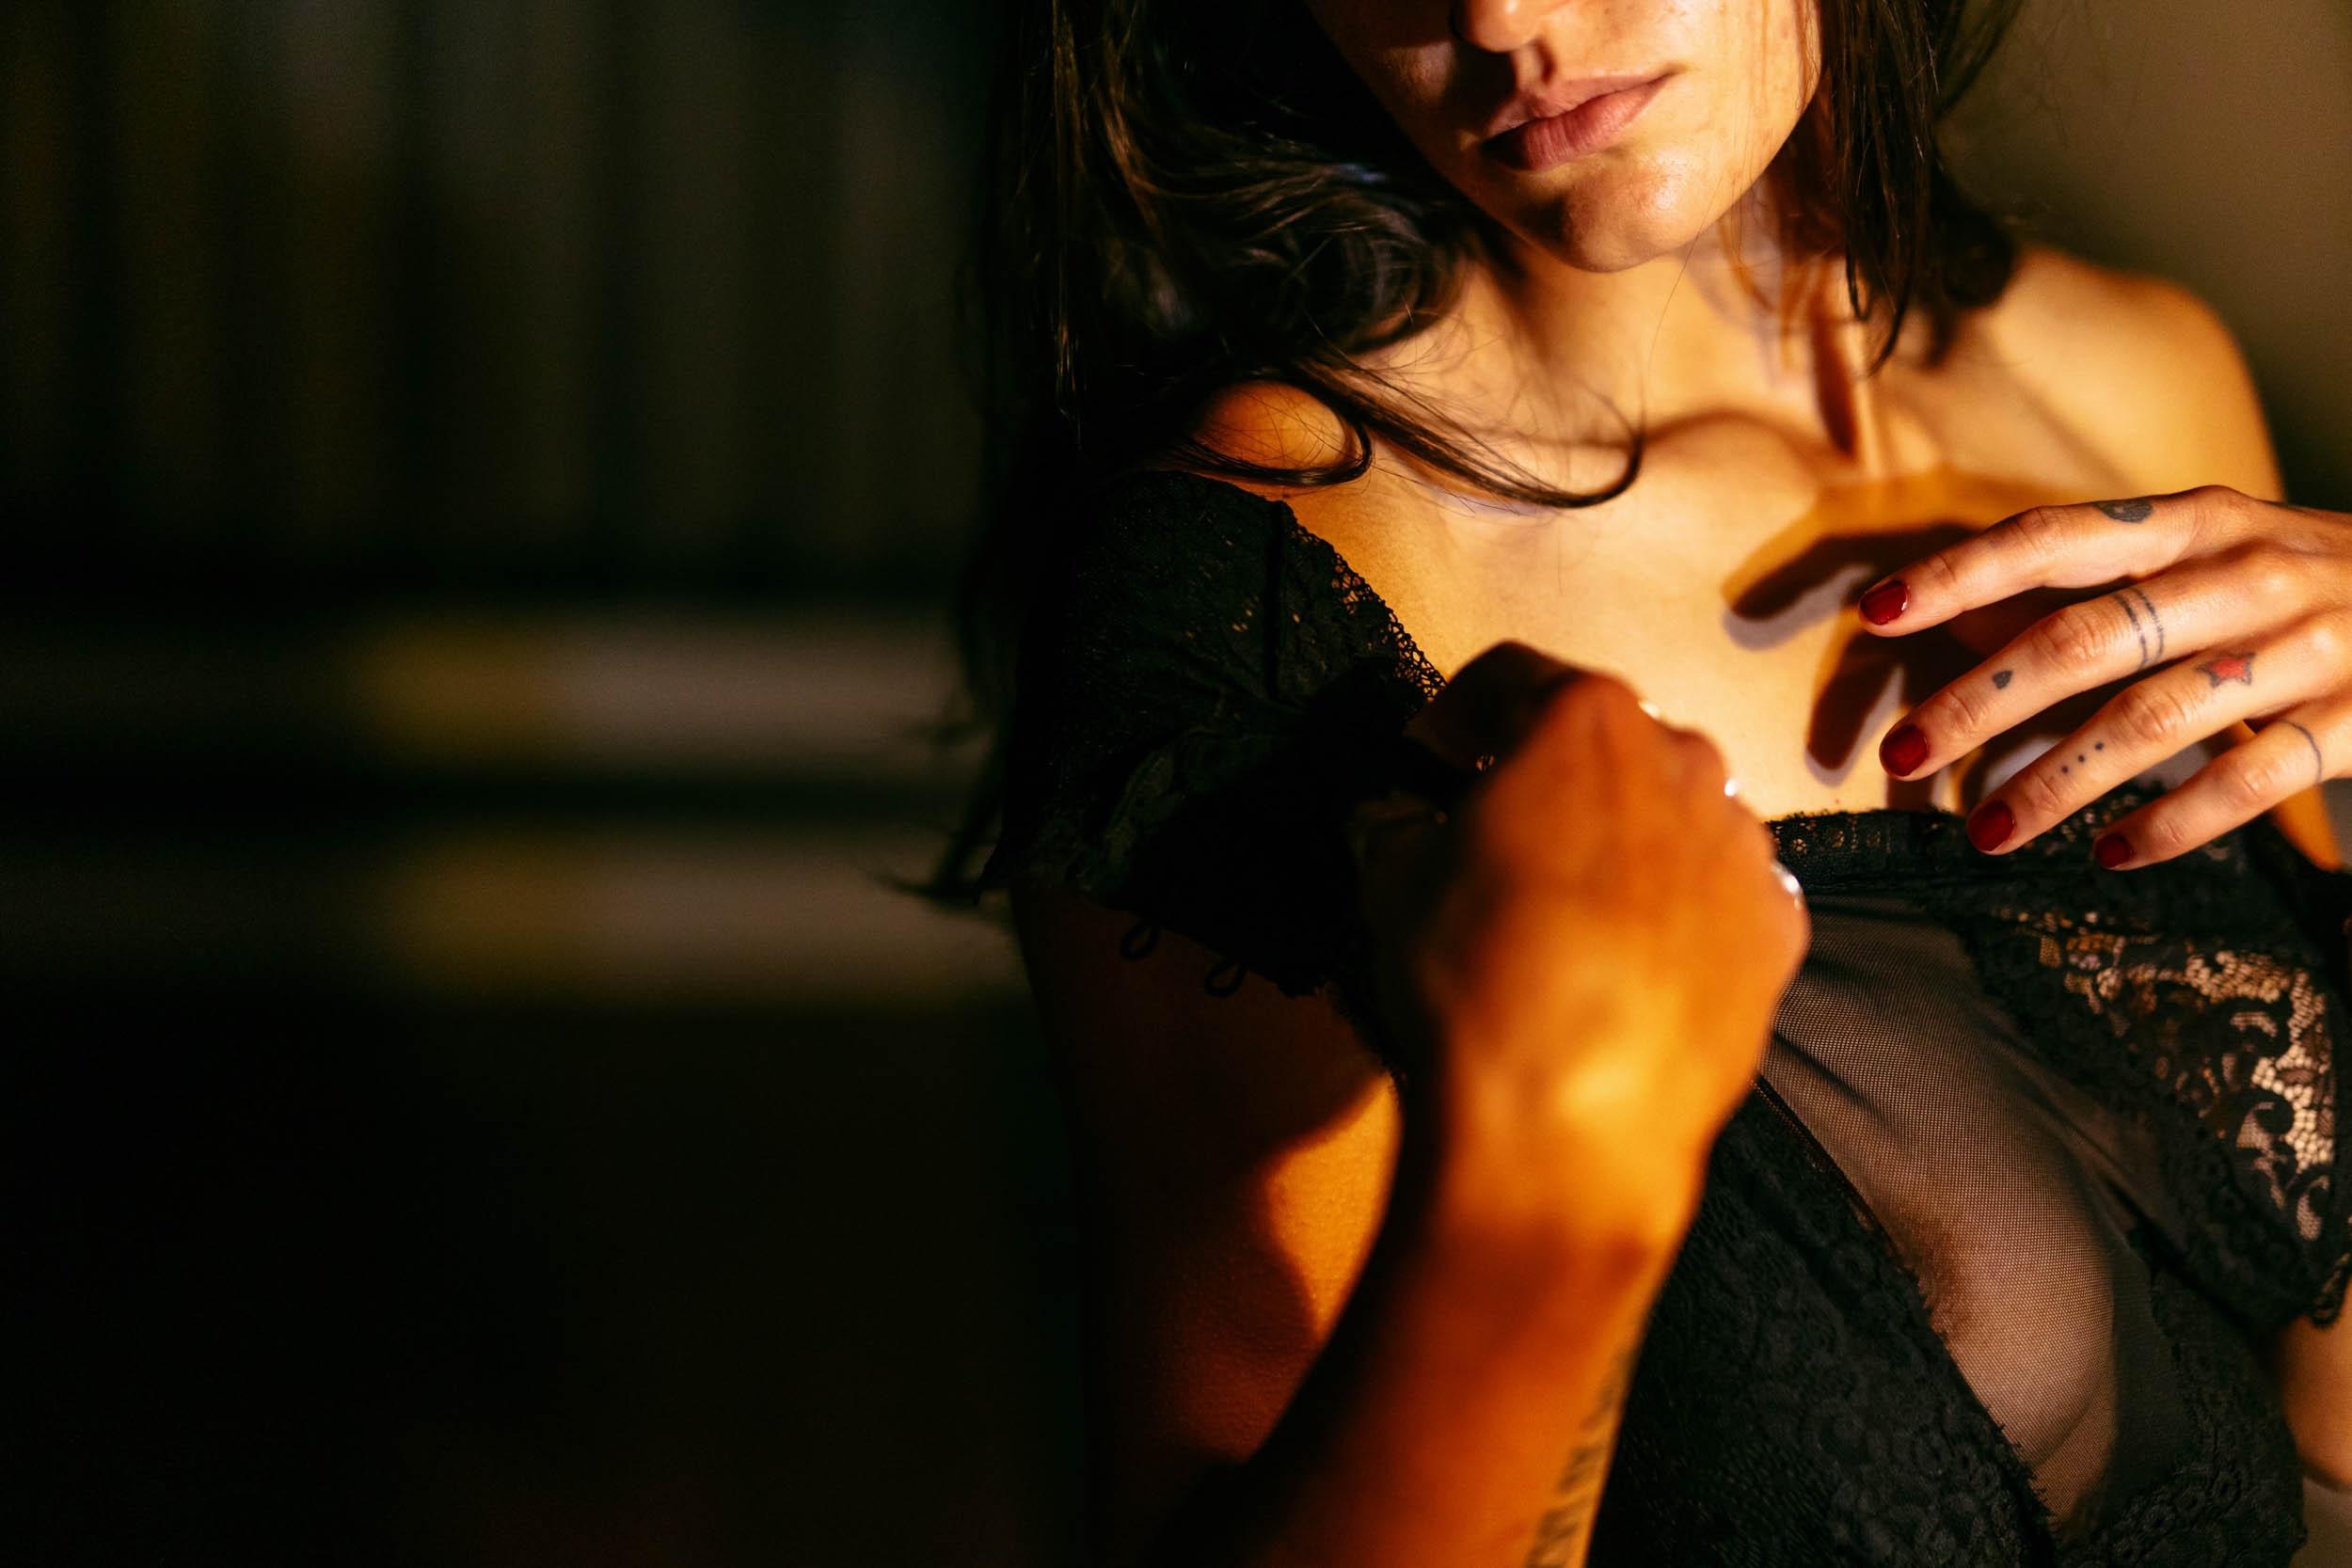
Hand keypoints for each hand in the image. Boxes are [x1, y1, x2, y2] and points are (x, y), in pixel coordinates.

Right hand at [1352, 641, 1809, 1228]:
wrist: (1571, 1124)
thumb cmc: (1474, 977)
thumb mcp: (1389, 880)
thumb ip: (1393, 823)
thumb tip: (1394, 818)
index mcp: (1586, 720)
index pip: (1511, 676)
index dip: (1456, 716)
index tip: (1430, 758)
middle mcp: (1686, 760)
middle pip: (1608, 741)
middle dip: (1553, 774)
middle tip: (1501, 835)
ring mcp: (1745, 847)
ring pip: (1675, 814)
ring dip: (1625, 839)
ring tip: (1572, 912)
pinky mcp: (1780, 931)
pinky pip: (1722, 895)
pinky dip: (1681, 911)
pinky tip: (1631, 965)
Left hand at [1858, 485, 2351, 865]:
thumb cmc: (2296, 582)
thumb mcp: (2201, 557)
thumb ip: (2090, 583)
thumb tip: (1957, 611)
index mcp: (2195, 522)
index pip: (2055, 540)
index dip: (1962, 574)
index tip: (1877, 613)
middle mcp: (2246, 573)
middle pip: (2088, 638)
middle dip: (1984, 700)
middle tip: (1903, 754)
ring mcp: (2306, 645)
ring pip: (2157, 717)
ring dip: (2060, 781)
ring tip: (1986, 832)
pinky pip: (2252, 779)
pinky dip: (2175, 823)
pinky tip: (2110, 855)